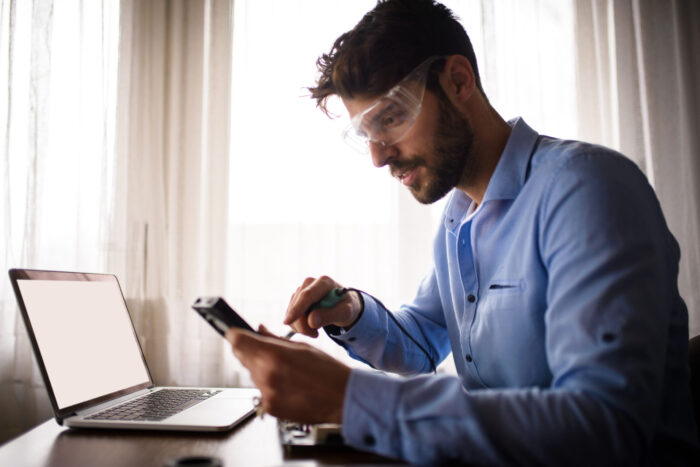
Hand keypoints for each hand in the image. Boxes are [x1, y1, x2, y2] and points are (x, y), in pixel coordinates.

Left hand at [226, 324, 350, 423]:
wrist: (342, 398)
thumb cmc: (328, 371)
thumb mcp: (302, 347)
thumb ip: (275, 339)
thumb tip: (259, 330)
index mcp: (274, 356)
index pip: (238, 341)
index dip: (235, 335)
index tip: (236, 332)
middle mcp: (267, 376)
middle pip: (242, 357)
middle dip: (250, 351)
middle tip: (266, 351)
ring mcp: (267, 394)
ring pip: (252, 374)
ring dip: (261, 369)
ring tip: (285, 371)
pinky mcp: (270, 408)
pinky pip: (261, 391)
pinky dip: (269, 386)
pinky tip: (287, 385)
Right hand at [283, 275, 362, 337]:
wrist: (343, 305)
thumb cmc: (346, 307)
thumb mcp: (345, 313)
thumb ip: (330, 315)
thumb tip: (311, 321)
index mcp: (324, 282)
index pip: (307, 295)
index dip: (296, 309)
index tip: (288, 322)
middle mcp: (310, 283)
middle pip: (297, 304)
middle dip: (302, 324)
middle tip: (315, 335)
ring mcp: (302, 289)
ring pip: (291, 310)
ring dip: (300, 326)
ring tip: (315, 331)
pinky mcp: (296, 298)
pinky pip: (290, 313)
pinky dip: (297, 324)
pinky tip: (309, 327)